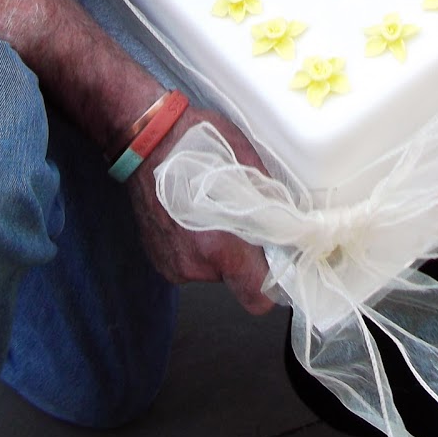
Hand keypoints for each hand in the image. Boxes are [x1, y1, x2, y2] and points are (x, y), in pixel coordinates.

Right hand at [127, 106, 274, 314]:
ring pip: (212, 268)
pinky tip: (189, 213)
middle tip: (241, 217)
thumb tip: (292, 222)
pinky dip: (195, 243)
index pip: (257, 297)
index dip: (272, 287)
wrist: (145, 139)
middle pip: (235, 278)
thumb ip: (269, 199)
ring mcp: (171, 264)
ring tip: (209, 207)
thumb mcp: (245, 161)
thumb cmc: (195, 142)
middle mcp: (193, 264)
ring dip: (218, 247)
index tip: (279, 269)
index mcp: (218, 245)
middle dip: (244, 254)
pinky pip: (190, 260)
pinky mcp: (158, 259)